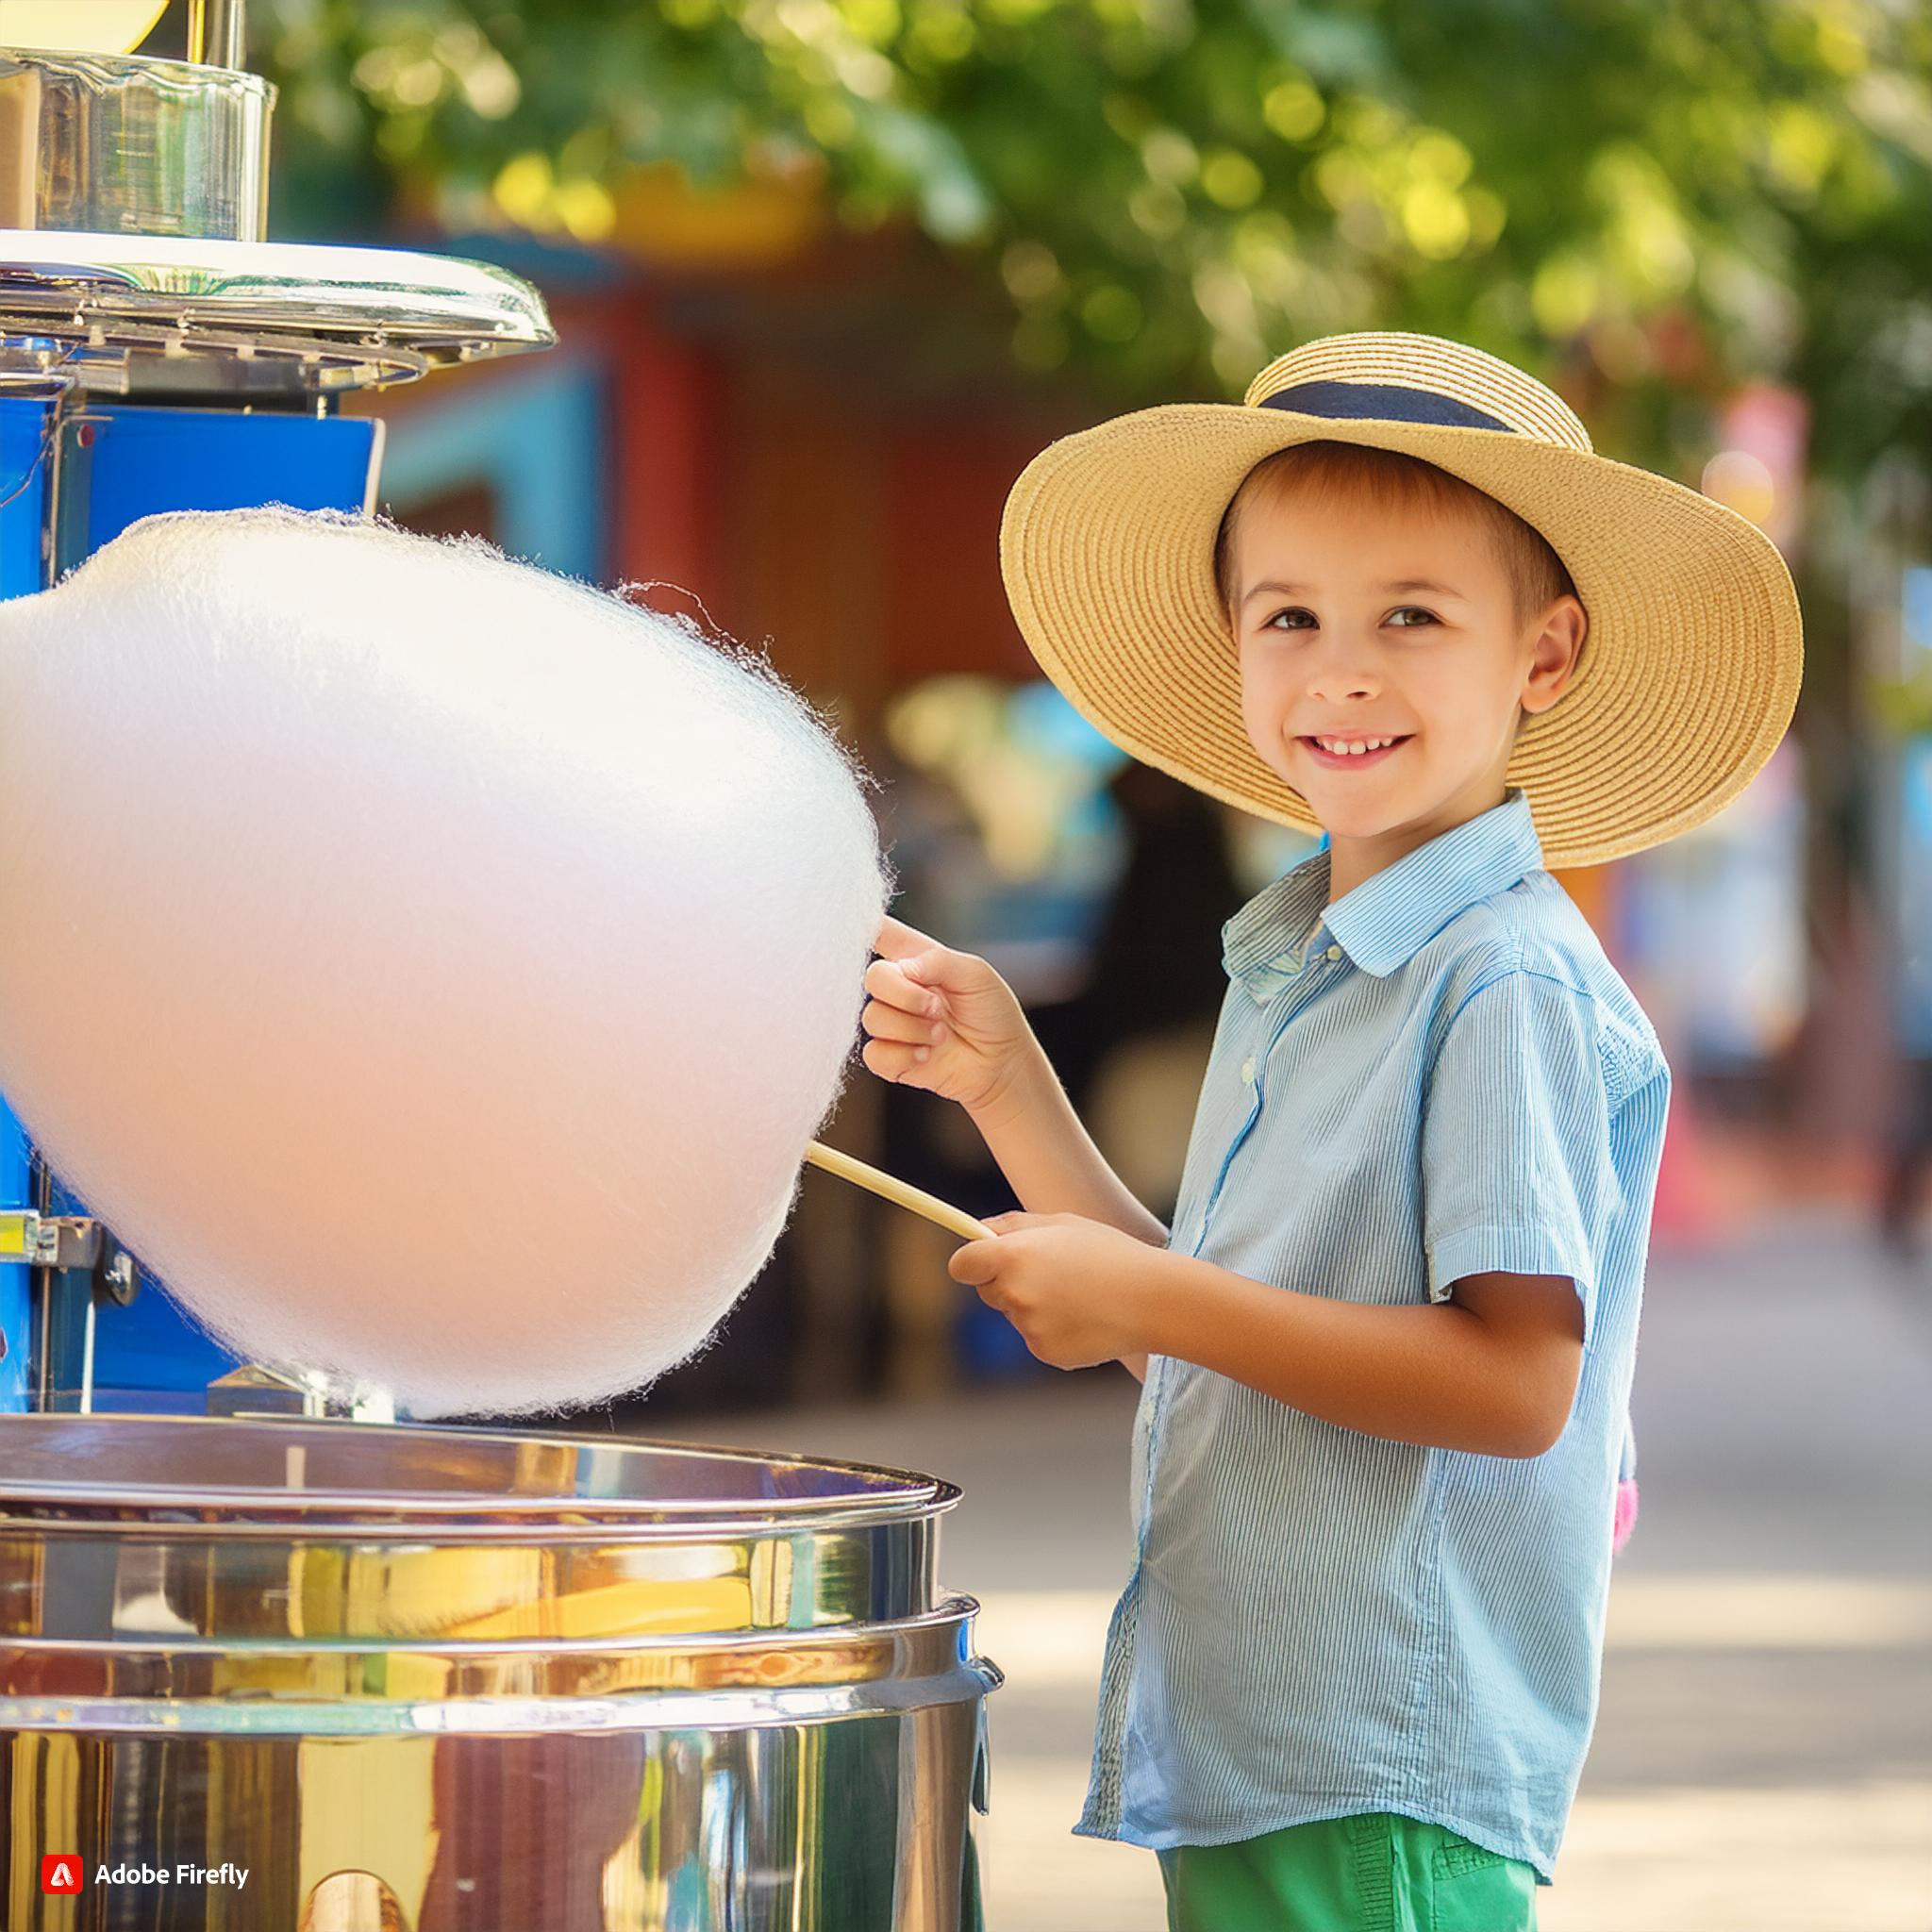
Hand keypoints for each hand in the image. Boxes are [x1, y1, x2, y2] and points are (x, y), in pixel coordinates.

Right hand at [860, 914, 1036, 1116]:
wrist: (1002, 1063)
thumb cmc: (993, 1014)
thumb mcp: (975, 974)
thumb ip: (937, 961)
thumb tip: (902, 968)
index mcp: (918, 960)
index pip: (880, 933)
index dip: (865, 926)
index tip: (868, 928)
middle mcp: (901, 989)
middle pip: (873, 977)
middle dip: (905, 995)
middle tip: (936, 1007)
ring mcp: (893, 1023)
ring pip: (873, 1019)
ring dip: (912, 1029)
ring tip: (940, 1035)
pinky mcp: (890, 1057)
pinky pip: (874, 1054)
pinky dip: (903, 1056)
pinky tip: (926, 1055)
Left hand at [948, 1210, 1160, 1370]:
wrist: (1153, 1299)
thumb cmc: (1109, 1253)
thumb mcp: (1061, 1224)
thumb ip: (1014, 1225)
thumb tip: (980, 1231)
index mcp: (1013, 1256)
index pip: (961, 1266)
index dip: (971, 1263)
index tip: (981, 1262)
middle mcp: (1014, 1294)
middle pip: (987, 1292)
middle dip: (1007, 1283)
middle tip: (1051, 1273)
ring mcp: (1029, 1327)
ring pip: (1016, 1316)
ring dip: (1035, 1307)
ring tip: (1079, 1295)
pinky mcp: (1045, 1353)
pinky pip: (1037, 1338)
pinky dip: (1054, 1331)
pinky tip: (1085, 1318)